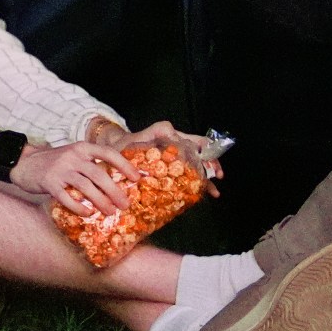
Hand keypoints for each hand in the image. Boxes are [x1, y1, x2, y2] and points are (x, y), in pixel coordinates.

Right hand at [14, 141, 137, 217]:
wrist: (23, 162)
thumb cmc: (54, 162)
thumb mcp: (74, 156)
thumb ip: (91, 164)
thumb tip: (118, 182)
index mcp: (82, 148)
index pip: (108, 153)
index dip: (124, 165)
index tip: (137, 178)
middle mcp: (72, 156)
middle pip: (99, 174)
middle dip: (115, 191)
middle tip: (125, 205)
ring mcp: (60, 169)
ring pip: (86, 187)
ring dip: (100, 202)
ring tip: (109, 212)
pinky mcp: (49, 183)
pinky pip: (67, 198)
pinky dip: (79, 207)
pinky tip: (88, 214)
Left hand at [93, 119, 225, 186]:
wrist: (114, 154)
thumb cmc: (124, 145)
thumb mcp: (137, 138)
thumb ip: (152, 134)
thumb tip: (172, 136)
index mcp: (171, 136)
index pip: (195, 141)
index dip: (207, 151)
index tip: (210, 164)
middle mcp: (176, 145)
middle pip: (201, 152)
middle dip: (212, 164)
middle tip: (217, 176)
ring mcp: (174, 158)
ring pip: (196, 166)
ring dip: (206, 178)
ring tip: (214, 193)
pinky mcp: (169, 170)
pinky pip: (185, 176)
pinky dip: (194, 185)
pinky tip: (201, 195)